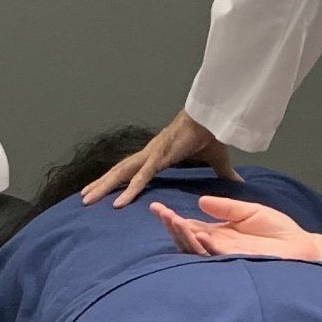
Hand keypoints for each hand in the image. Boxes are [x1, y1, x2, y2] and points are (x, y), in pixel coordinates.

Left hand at [80, 109, 239, 206]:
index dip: (116, 179)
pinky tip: (118, 204)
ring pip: (122, 174)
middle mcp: (149, 154)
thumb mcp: (217, 161)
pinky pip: (141, 178)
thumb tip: (238, 182)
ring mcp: (152, 155)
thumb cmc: (212, 134)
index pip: (131, 170)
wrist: (215, 117)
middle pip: (119, 172)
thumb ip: (223, 173)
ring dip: (104, 187)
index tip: (103, 190)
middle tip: (84, 198)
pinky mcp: (159, 157)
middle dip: (100, 185)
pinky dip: (129, 191)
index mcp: (157, 155)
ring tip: (86, 200)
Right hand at [149, 194, 321, 262]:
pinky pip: (217, 257)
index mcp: (218, 233)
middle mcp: (217, 246)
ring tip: (175, 221)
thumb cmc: (277, 230)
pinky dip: (207, 247)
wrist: (299, 247)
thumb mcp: (250, 211)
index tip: (156, 207)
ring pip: (197, 250)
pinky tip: (201, 235)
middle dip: (172, 227)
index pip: (189, 226)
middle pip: (187, 239)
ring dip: (185, 237)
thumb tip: (201, 201)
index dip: (172, 218)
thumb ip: (226, 207)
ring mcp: (225, 257)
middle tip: (162, 213)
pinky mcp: (237, 264)